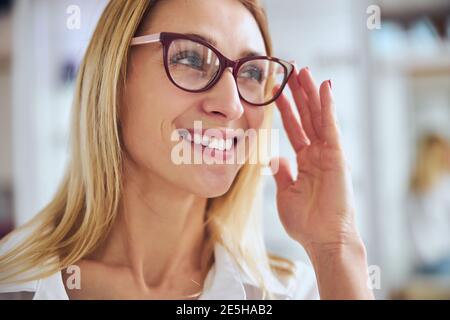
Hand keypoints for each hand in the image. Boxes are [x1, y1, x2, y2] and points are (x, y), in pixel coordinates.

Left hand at [271, 67, 360, 253]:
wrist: (323, 238)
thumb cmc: (306, 221)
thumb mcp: (286, 193)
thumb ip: (283, 173)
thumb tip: (275, 159)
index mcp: (306, 161)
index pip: (294, 128)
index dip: (286, 109)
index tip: (277, 91)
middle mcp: (318, 153)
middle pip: (307, 116)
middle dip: (299, 94)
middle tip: (292, 70)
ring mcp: (328, 152)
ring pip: (319, 116)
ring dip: (311, 93)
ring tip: (304, 71)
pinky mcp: (337, 155)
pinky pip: (330, 125)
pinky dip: (328, 106)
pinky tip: (324, 87)